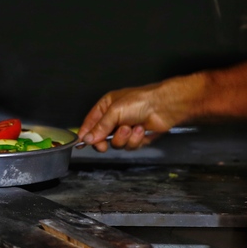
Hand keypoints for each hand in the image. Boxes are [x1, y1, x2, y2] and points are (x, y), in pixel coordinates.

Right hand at [77, 75, 203, 151]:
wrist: (164, 107)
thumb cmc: (141, 101)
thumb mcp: (115, 112)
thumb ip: (100, 127)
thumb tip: (87, 138)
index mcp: (106, 107)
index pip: (90, 123)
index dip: (86, 133)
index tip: (82, 143)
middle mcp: (115, 118)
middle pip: (101, 137)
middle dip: (104, 141)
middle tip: (104, 144)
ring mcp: (126, 129)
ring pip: (116, 144)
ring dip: (123, 138)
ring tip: (130, 128)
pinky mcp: (137, 137)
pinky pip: (130, 146)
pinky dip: (135, 139)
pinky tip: (141, 130)